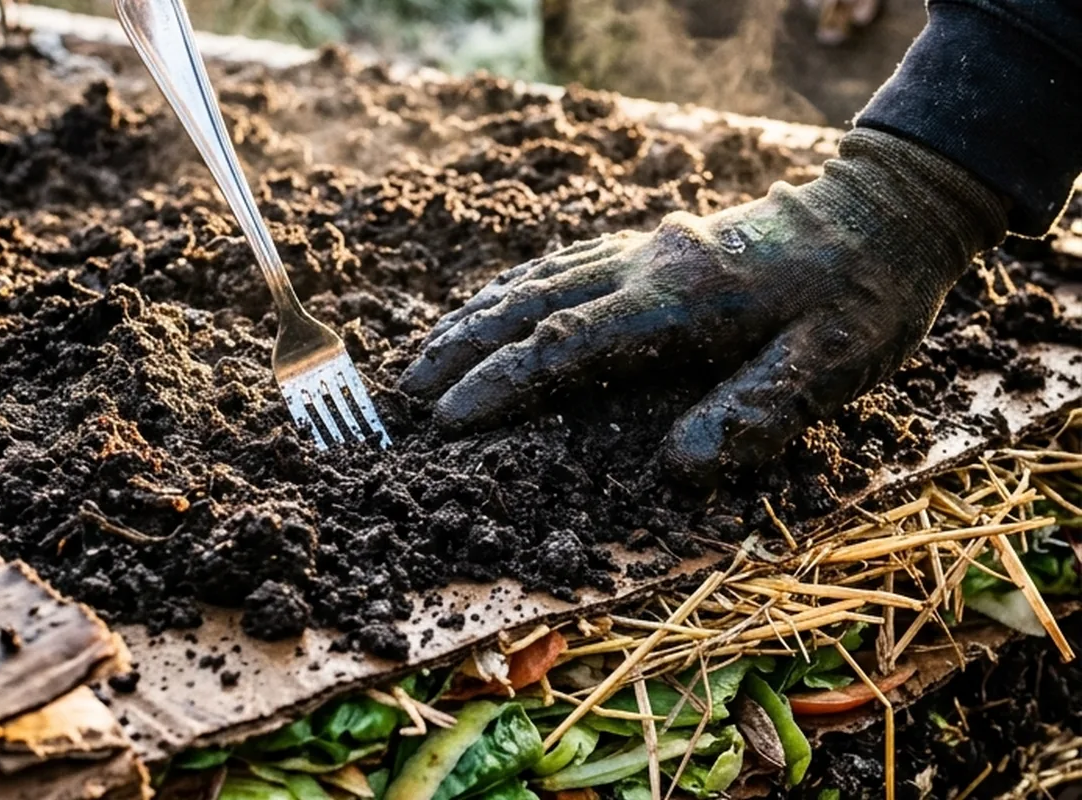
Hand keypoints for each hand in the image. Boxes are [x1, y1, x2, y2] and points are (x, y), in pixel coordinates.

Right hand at [401, 129, 1005, 481]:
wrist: (884, 210)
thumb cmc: (863, 296)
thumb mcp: (832, 362)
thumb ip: (755, 409)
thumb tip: (677, 467)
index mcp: (681, 297)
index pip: (566, 341)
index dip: (502, 382)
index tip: (448, 419)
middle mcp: (646, 262)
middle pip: (528, 303)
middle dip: (461, 348)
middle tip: (405, 392)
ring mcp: (643, 245)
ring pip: (534, 277)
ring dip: (472, 317)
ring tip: (422, 352)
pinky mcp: (649, 243)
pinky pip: (559, 262)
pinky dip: (509, 288)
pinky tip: (488, 306)